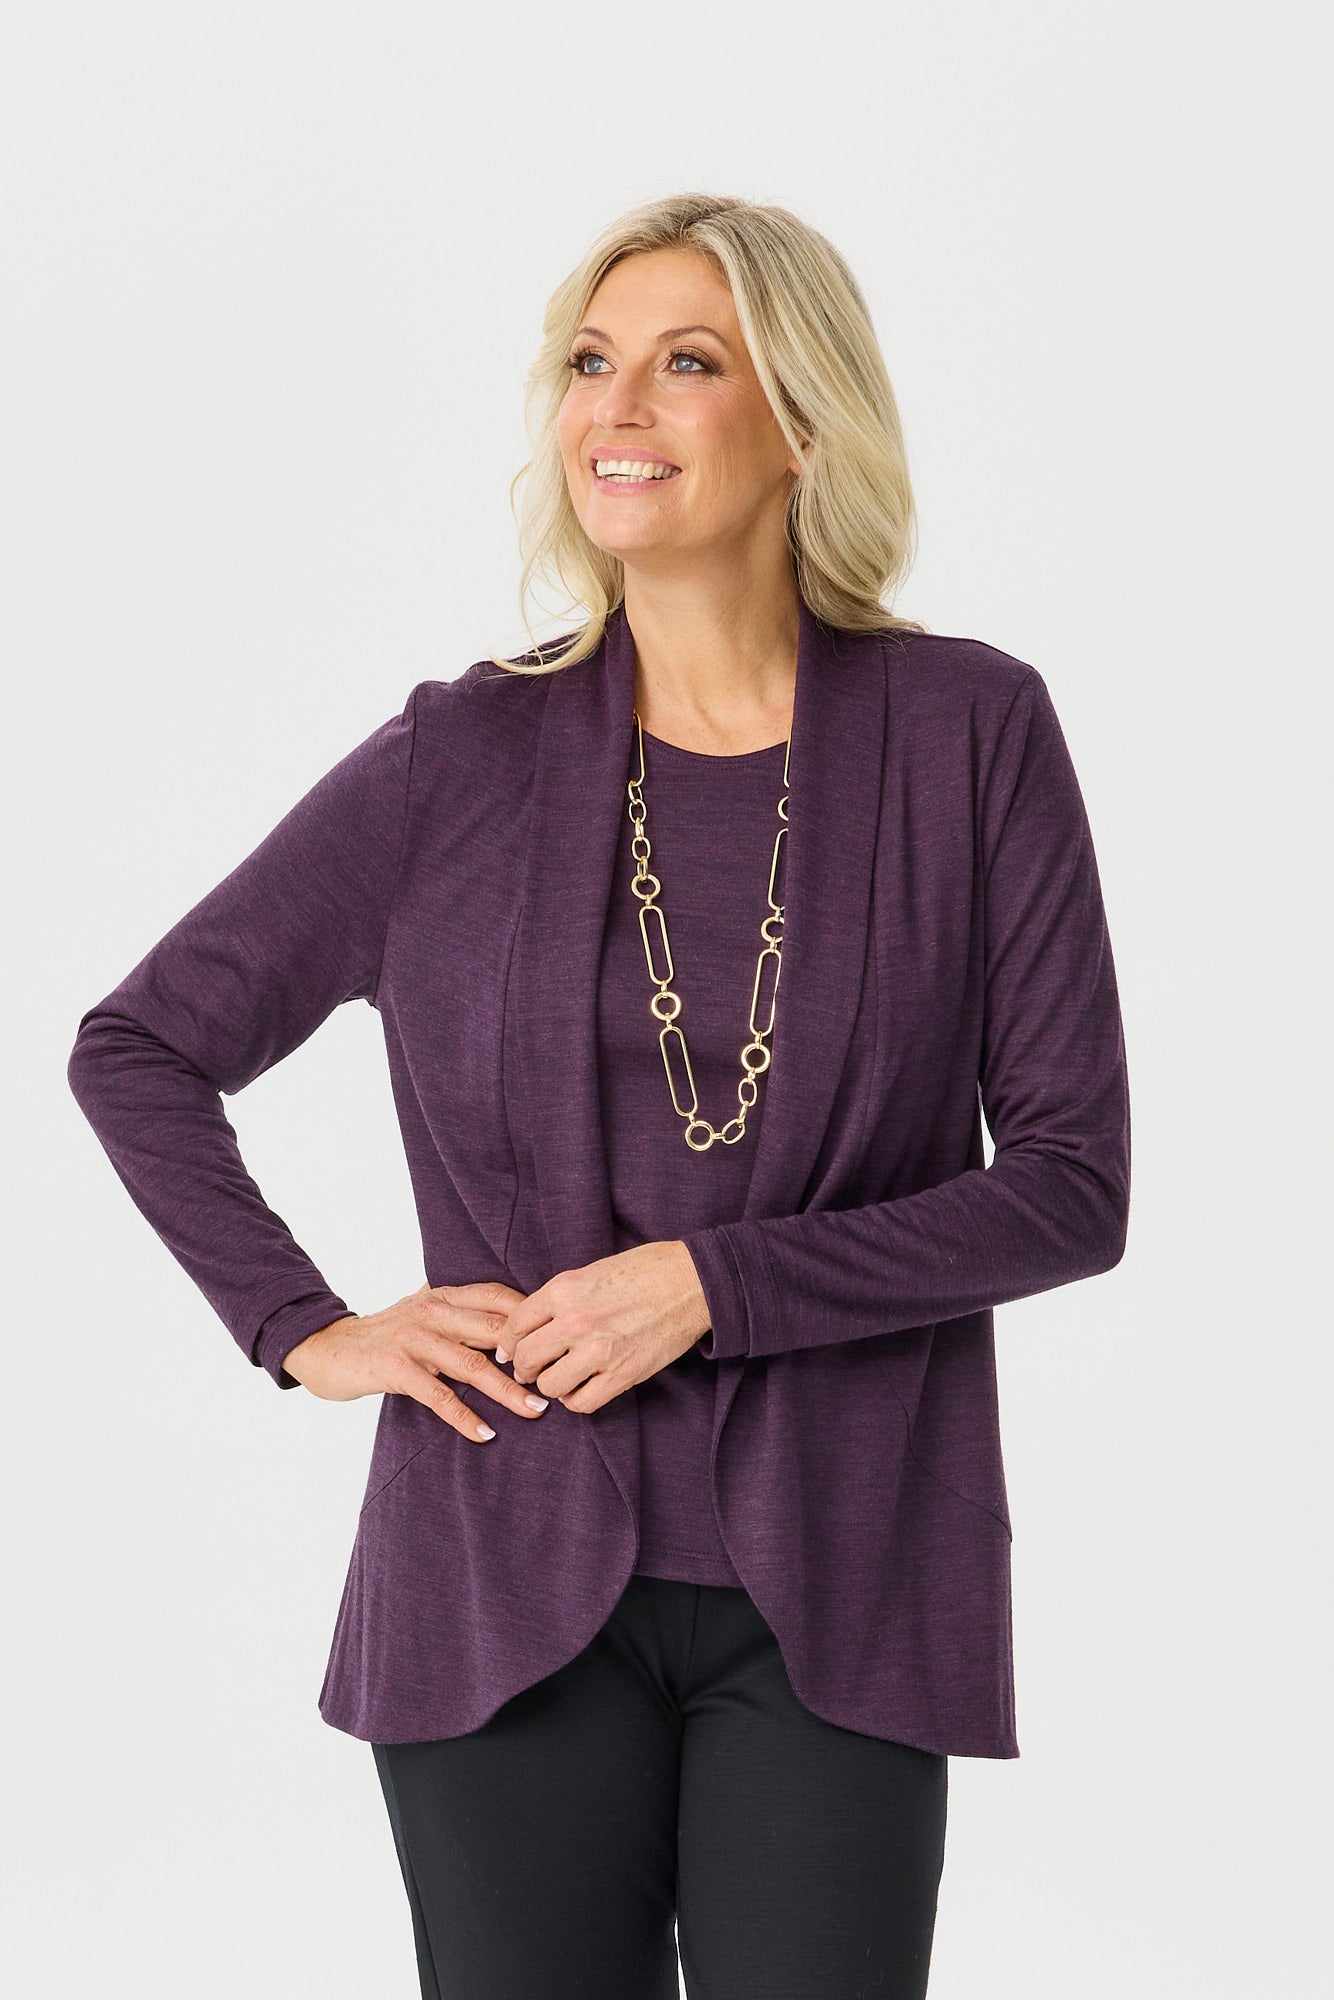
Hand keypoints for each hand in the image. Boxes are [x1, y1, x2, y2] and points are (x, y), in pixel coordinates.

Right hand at [282, 1281, 552, 1442]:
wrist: (328, 1348)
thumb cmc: (385, 1335)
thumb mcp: (423, 1314)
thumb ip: (460, 1315)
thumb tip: (512, 1328)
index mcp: (443, 1295)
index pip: (497, 1297)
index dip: (531, 1317)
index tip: (559, 1339)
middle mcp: (432, 1311)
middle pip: (493, 1332)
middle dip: (531, 1357)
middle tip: (560, 1382)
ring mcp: (414, 1339)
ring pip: (472, 1365)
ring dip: (507, 1390)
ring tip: (535, 1410)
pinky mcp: (396, 1368)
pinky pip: (438, 1396)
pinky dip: (464, 1416)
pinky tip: (485, 1434)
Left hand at [497, 1241, 711, 1413]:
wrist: (691, 1282)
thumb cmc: (644, 1270)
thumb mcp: (590, 1272)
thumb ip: (559, 1298)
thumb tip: (534, 1325)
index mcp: (564, 1290)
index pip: (514, 1325)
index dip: (507, 1342)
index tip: (509, 1350)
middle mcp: (576, 1321)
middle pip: (526, 1358)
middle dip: (524, 1367)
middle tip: (531, 1369)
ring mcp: (599, 1351)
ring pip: (550, 1385)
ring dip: (551, 1384)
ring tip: (561, 1377)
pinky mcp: (622, 1374)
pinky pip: (582, 1403)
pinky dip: (576, 1400)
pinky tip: (581, 1388)